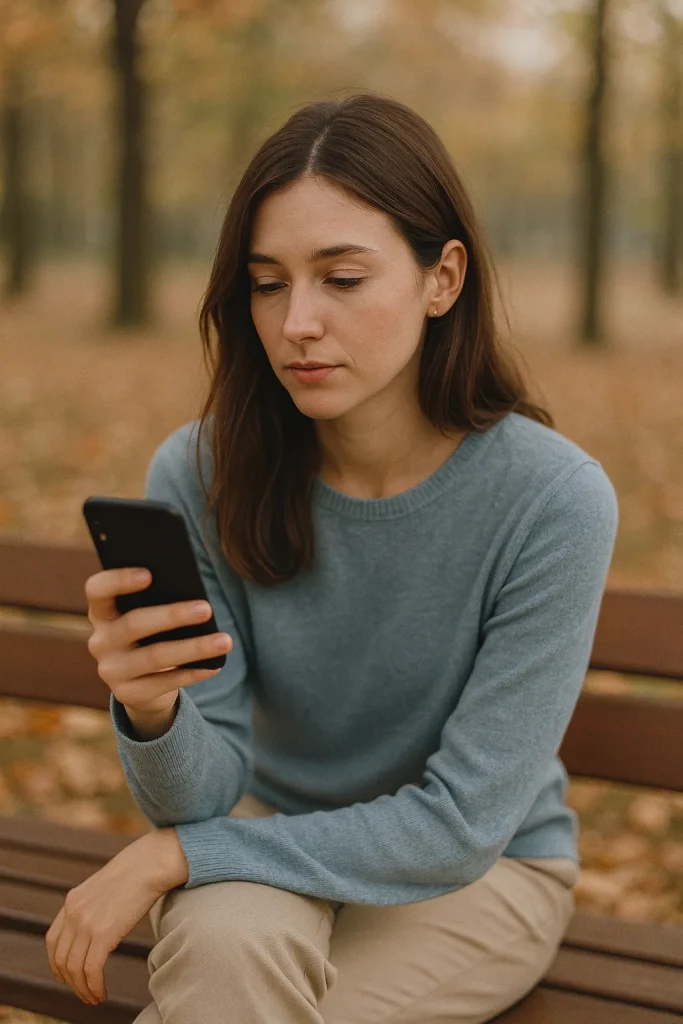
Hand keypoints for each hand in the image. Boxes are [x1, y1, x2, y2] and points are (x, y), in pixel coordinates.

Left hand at [45, 828, 188, 1004]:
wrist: (150, 864)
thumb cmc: (136, 872)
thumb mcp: (104, 887)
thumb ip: (93, 905)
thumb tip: (98, 924)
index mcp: (72, 901)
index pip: (52, 941)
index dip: (57, 964)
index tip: (67, 976)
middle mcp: (73, 913)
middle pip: (61, 959)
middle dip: (71, 982)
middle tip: (85, 993)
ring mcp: (86, 923)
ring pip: (74, 969)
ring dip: (83, 990)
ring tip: (95, 998)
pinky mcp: (103, 934)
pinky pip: (92, 971)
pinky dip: (94, 987)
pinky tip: (102, 993)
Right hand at [85, 567, 232, 715]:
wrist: (142, 683)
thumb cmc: (152, 635)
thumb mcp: (147, 615)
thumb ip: (158, 601)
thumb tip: (193, 593)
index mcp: (102, 612)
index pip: (97, 589)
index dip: (119, 580)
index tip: (149, 574)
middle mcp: (100, 641)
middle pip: (134, 624)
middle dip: (173, 616)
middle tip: (207, 609)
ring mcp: (110, 670)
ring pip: (155, 656)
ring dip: (193, 648)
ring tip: (224, 641)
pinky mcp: (127, 694)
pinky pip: (164, 683)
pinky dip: (193, 672)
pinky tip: (215, 664)